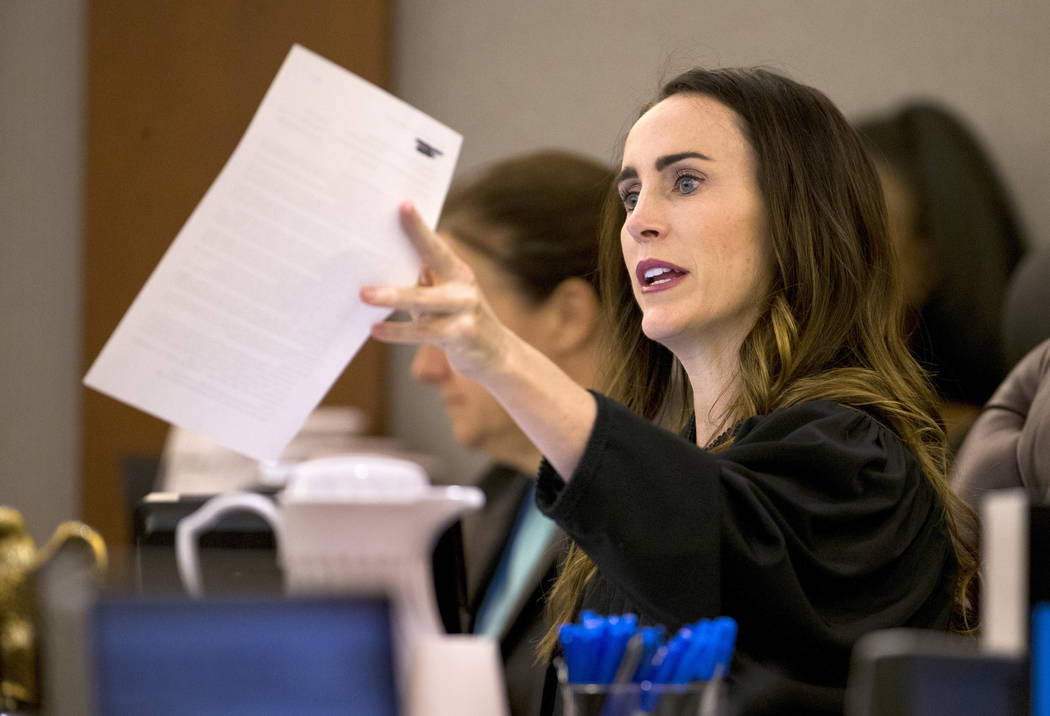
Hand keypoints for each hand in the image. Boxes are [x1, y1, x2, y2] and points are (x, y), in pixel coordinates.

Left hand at [361, 202, 510, 378]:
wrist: (497, 356)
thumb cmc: (458, 323)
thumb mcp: (443, 300)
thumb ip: (422, 284)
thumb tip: (383, 268)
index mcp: (457, 273)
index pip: (435, 246)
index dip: (419, 227)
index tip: (403, 206)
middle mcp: (464, 287)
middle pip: (433, 261)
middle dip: (410, 243)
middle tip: (377, 240)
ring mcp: (465, 310)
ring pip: (423, 300)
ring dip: (392, 296)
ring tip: (364, 295)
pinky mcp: (461, 335)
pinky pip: (422, 332)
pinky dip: (397, 332)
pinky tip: (375, 329)